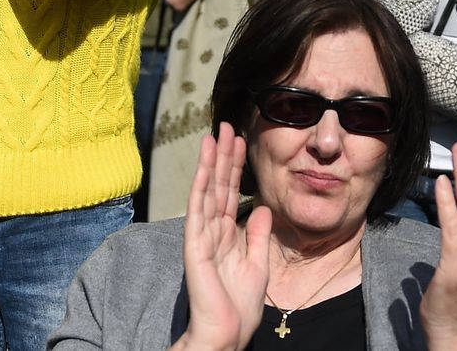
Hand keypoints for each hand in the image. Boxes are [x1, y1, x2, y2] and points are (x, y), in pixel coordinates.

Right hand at [175, 123, 271, 350]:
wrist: (228, 332)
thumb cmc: (239, 306)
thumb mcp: (258, 263)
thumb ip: (257, 234)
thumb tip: (261, 206)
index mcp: (227, 234)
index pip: (230, 192)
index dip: (235, 166)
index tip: (240, 140)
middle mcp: (212, 229)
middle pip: (218, 184)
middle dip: (222, 155)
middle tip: (226, 125)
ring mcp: (202, 234)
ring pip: (207, 189)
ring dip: (210, 161)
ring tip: (215, 134)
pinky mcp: (195, 243)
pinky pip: (198, 208)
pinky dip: (201, 184)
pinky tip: (204, 165)